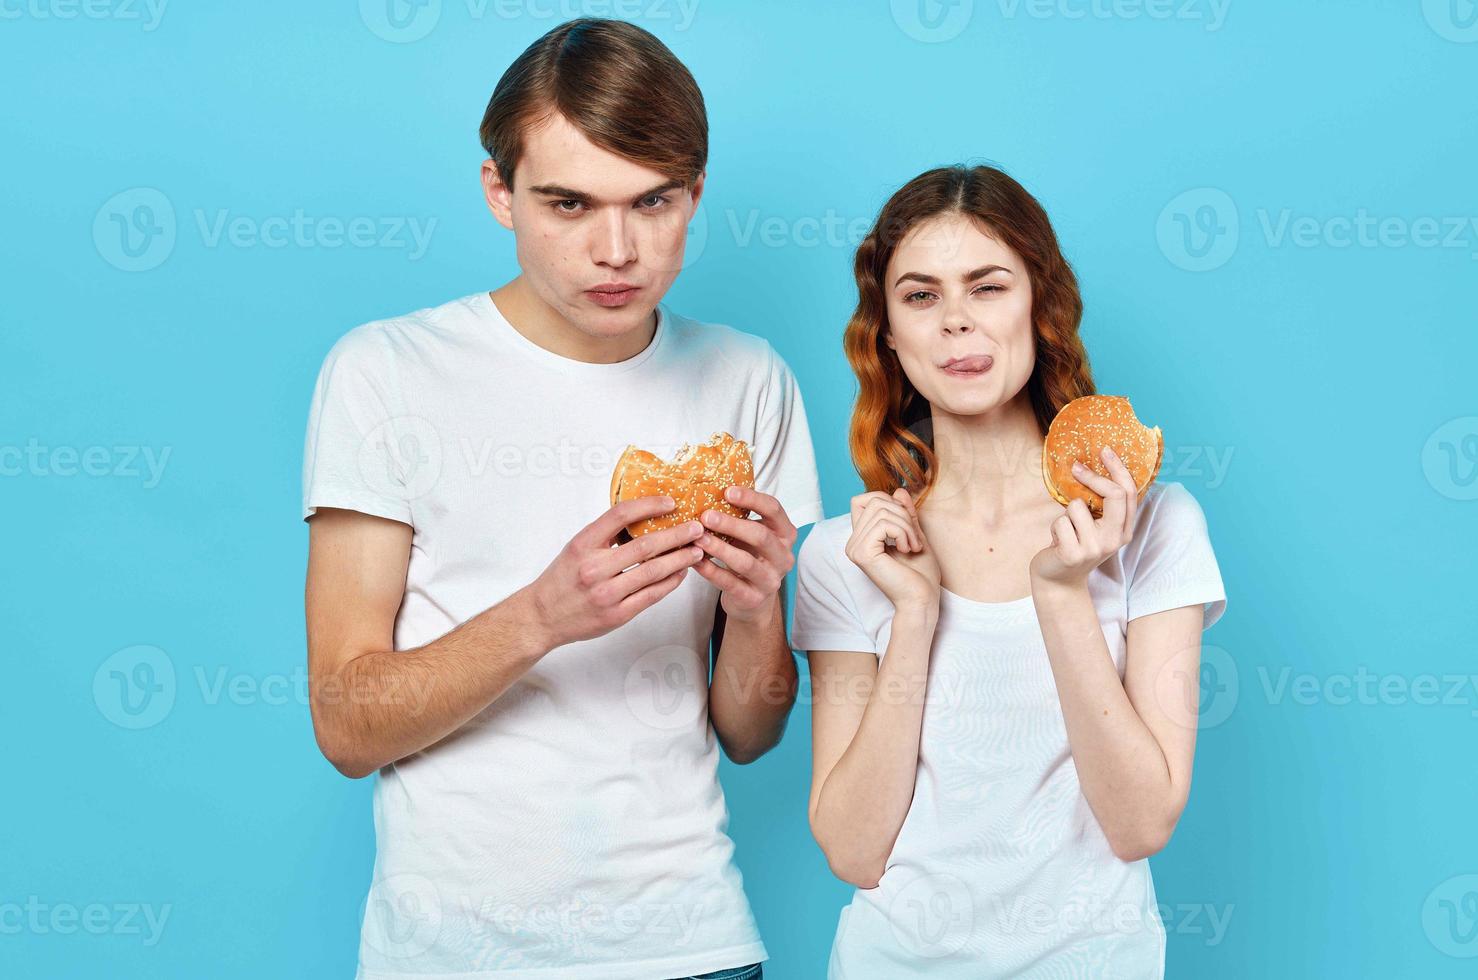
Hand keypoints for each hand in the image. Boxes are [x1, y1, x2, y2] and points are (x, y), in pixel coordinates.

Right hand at [525, 495, 705, 647]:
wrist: (542, 617)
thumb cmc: (562, 580)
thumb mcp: (576, 548)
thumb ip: (605, 535)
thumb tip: (643, 519)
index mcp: (583, 544)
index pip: (620, 515)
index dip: (649, 505)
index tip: (671, 502)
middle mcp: (594, 567)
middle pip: (645, 545)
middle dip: (677, 535)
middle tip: (696, 527)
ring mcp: (607, 593)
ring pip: (653, 571)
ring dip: (680, 559)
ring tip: (696, 550)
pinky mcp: (617, 615)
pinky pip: (651, 595)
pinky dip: (670, 582)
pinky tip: (680, 573)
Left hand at [692, 486, 797, 623]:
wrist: (752, 600)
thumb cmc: (749, 558)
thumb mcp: (750, 536)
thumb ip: (739, 518)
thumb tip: (707, 492)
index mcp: (785, 534)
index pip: (774, 509)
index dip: (752, 498)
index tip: (727, 491)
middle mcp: (783, 556)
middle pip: (760, 535)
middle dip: (732, 524)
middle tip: (706, 516)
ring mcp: (771, 579)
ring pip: (745, 562)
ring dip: (719, 548)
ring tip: (698, 538)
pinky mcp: (754, 598)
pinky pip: (730, 583)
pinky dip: (711, 571)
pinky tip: (696, 561)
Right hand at [844, 488, 940, 610]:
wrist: (922, 600)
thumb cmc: (921, 575)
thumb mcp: (915, 534)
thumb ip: (905, 514)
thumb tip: (899, 490)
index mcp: (862, 538)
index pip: (862, 500)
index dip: (886, 501)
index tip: (905, 523)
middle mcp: (853, 543)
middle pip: (874, 501)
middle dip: (902, 514)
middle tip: (914, 539)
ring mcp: (855, 548)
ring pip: (881, 511)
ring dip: (906, 526)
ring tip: (913, 546)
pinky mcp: (862, 553)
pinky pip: (883, 524)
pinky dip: (903, 532)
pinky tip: (907, 549)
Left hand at [1029, 445, 1140, 588]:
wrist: (1059, 579)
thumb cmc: (1075, 544)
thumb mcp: (1095, 527)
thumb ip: (1101, 506)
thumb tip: (1091, 465)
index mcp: (1124, 530)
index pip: (1129, 493)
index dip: (1118, 469)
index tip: (1105, 450)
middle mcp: (1115, 539)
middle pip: (1114, 495)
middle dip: (1093, 476)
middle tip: (1075, 467)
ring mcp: (1095, 548)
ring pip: (1077, 506)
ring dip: (1065, 514)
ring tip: (1066, 530)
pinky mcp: (1074, 553)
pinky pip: (1060, 521)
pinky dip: (1054, 528)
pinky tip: (1057, 542)